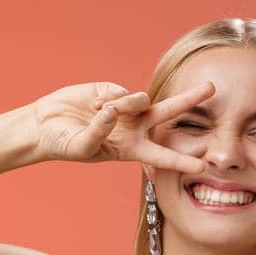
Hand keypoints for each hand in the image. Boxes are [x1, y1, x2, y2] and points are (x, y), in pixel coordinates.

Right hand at [28, 81, 211, 172]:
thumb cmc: (64, 144)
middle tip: (212, 88)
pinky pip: (120, 91)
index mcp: (133, 148)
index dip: (182, 161)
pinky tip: (92, 104)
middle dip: (190, 99)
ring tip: (100, 112)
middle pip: (168, 113)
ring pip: (140, 100)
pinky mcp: (112, 90)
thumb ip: (98, 133)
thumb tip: (111, 113)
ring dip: (124, 105)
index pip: (162, 156)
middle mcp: (135, 127)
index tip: (203, 165)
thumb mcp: (82, 147)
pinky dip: (107, 98)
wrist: (44, 125)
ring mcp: (126, 108)